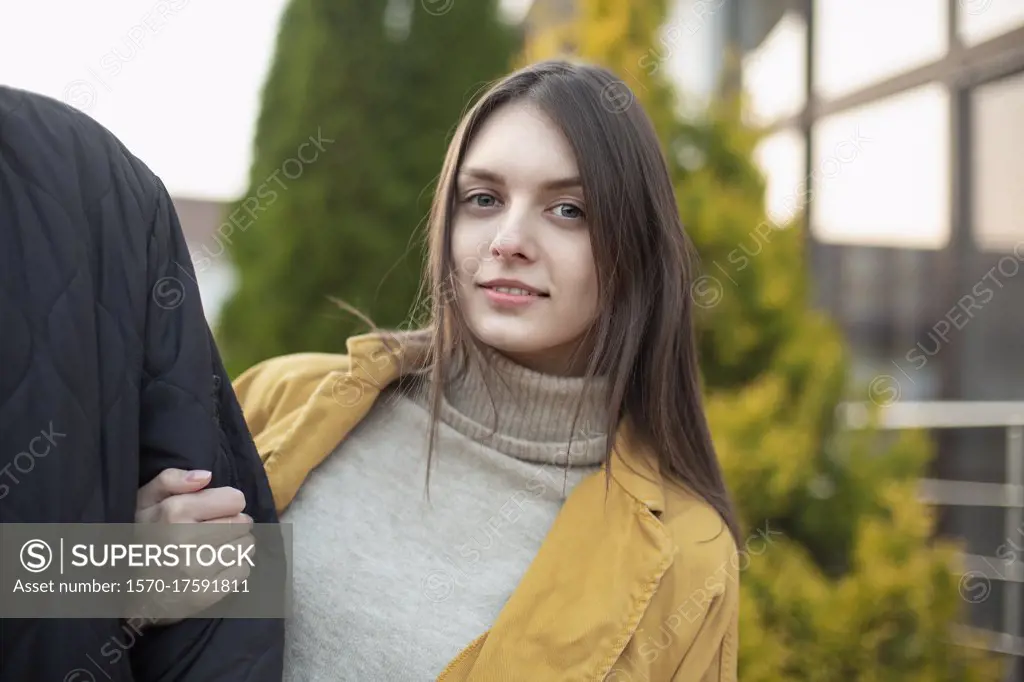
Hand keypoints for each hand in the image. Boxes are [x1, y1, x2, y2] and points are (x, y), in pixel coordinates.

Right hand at [133, 469, 254, 626]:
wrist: (126, 590)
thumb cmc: (140, 538)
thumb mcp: (145, 501)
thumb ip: (171, 479)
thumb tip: (207, 476)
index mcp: (173, 512)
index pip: (235, 500)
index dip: (228, 501)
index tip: (217, 508)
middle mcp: (186, 541)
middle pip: (243, 522)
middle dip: (234, 522)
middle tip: (216, 529)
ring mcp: (197, 571)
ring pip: (246, 546)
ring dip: (237, 543)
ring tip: (216, 546)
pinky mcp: (206, 594)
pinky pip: (243, 570)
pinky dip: (235, 565)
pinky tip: (216, 565)